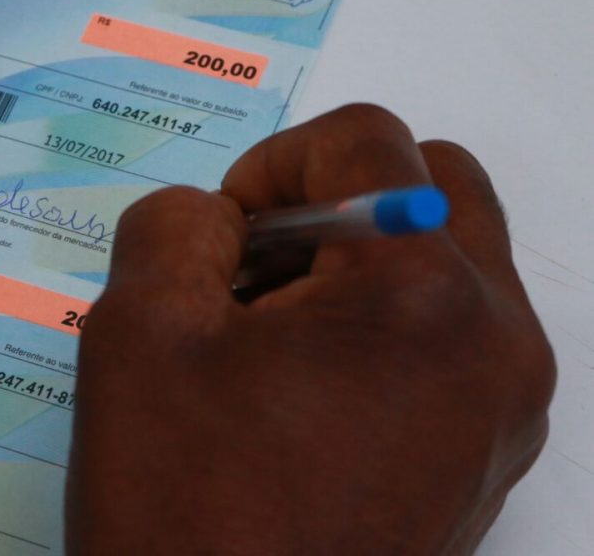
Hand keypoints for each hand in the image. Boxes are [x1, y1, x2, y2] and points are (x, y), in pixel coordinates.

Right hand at [67, 105, 554, 554]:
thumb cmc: (183, 504)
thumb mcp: (138, 329)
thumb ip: (175, 222)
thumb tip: (220, 217)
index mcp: (422, 295)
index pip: (369, 140)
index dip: (275, 161)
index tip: (223, 236)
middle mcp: (497, 342)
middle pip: (436, 184)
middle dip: (337, 199)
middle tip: (255, 270)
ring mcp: (506, 405)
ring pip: (449, 257)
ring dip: (360, 261)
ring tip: (272, 338)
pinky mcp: (490, 454)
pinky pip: (452, 334)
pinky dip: (382, 324)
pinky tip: (304, 390)